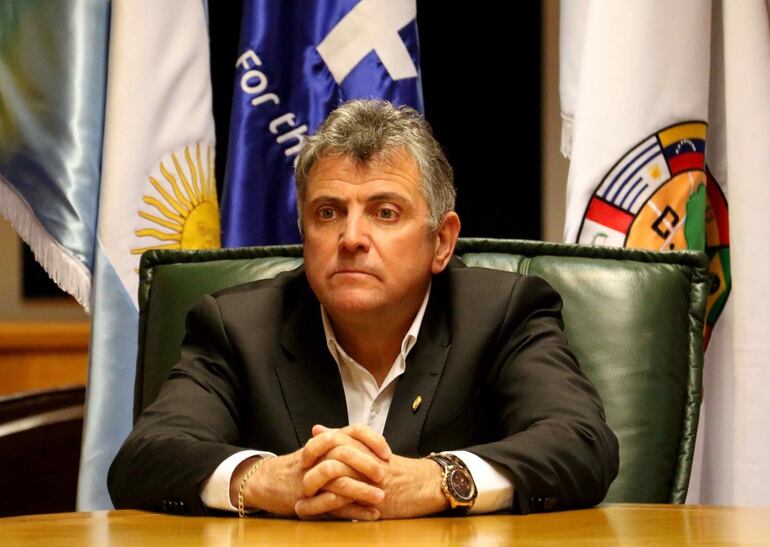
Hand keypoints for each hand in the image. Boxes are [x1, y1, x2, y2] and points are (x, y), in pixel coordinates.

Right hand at [234, 424, 391, 518]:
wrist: (264, 481)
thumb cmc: (298, 466)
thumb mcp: (319, 450)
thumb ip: (341, 443)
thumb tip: (370, 441)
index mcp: (324, 441)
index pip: (352, 430)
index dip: (372, 440)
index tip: (387, 453)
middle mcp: (317, 456)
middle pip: (345, 452)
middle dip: (367, 464)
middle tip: (385, 475)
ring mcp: (310, 477)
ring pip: (338, 480)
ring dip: (362, 490)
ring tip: (381, 497)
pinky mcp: (305, 499)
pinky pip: (331, 505)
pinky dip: (353, 511)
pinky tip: (370, 514)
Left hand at [296, 425, 448, 519]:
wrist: (426, 485)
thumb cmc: (398, 470)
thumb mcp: (371, 451)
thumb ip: (344, 439)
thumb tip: (317, 428)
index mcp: (363, 446)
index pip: (334, 439)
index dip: (315, 447)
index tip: (303, 458)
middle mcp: (365, 460)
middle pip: (331, 458)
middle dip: (310, 469)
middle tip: (298, 477)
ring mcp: (369, 480)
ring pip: (334, 481)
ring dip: (311, 492)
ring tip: (297, 502)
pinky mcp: (372, 500)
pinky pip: (342, 503)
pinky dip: (321, 509)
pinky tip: (308, 513)